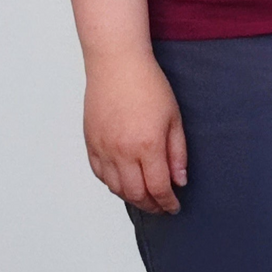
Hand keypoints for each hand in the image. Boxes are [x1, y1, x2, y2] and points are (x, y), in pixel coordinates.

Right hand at [83, 50, 187, 213]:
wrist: (117, 64)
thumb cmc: (148, 84)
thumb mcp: (174, 117)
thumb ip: (177, 152)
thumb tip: (179, 180)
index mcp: (147, 145)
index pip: (158, 187)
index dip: (167, 202)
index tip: (174, 206)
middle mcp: (122, 152)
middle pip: (136, 194)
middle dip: (151, 205)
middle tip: (161, 207)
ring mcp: (104, 149)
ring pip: (116, 188)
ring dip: (131, 197)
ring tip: (145, 197)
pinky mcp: (91, 143)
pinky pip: (100, 174)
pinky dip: (112, 184)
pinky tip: (124, 182)